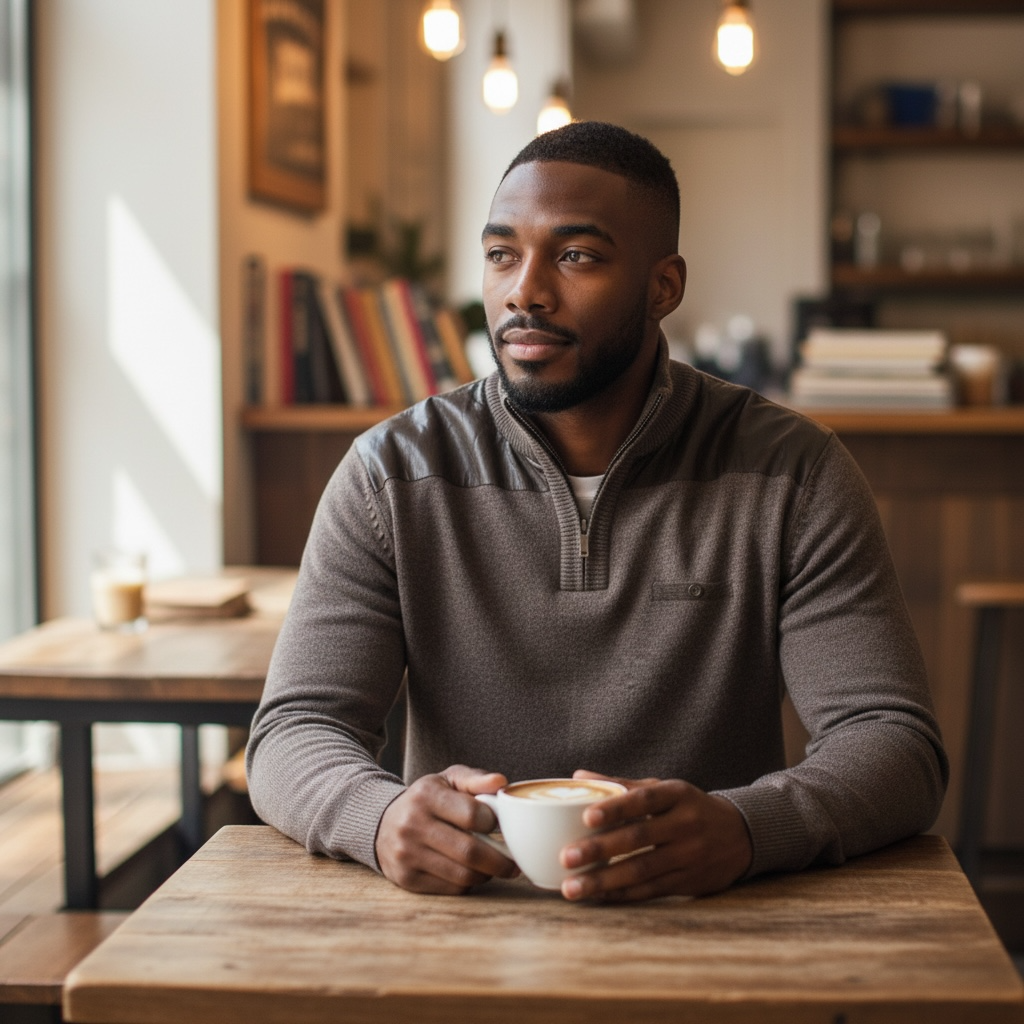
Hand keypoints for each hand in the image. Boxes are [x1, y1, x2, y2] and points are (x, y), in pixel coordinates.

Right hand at [375, 764, 518, 894]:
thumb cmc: (426, 800)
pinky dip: (468, 883)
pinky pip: (451, 889)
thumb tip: (501, 783)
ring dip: (486, 874)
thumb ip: (475, 780)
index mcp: (426, 795)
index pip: (473, 815)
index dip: (493, 822)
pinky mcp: (407, 879)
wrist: (382, 823)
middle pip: (470, 851)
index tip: (499, 825)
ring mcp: (407, 854)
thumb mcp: (448, 780)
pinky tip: (470, 872)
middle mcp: (413, 824)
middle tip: (513, 863)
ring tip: (493, 867)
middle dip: (500, 860)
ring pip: (463, 875)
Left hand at [558, 770, 752, 902]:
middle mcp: (685, 824)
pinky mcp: (688, 882)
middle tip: (566, 857)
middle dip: (600, 849)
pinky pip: (650, 890)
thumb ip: (622, 785)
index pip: (643, 800)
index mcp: (677, 794)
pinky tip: (598, 896)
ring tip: (573, 887)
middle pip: (639, 837)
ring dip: (604, 880)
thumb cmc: (689, 807)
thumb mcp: (664, 789)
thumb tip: (578, 775)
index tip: (586, 817)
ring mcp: (689, 856)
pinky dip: (622, 894)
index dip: (615, 808)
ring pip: (642, 870)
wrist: (740, 835)